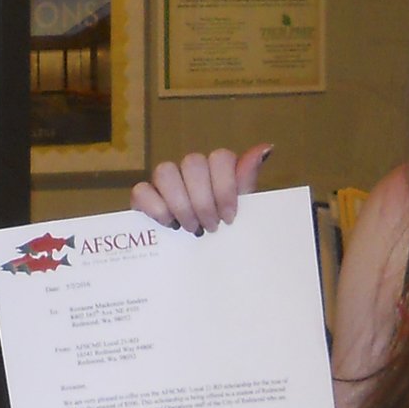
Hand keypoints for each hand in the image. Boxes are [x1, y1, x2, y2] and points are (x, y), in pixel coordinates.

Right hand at [130, 145, 270, 233]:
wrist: (199, 260)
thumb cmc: (223, 231)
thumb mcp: (241, 209)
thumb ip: (247, 180)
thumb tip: (266, 148)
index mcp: (217, 170)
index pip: (220, 157)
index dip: (225, 186)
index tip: (230, 217)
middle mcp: (190, 170)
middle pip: (193, 162)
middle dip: (204, 200)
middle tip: (211, 227)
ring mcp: (165, 181)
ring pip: (165, 171)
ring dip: (180, 204)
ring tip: (190, 228)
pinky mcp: (143, 197)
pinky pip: (142, 190)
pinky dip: (156, 208)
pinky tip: (169, 225)